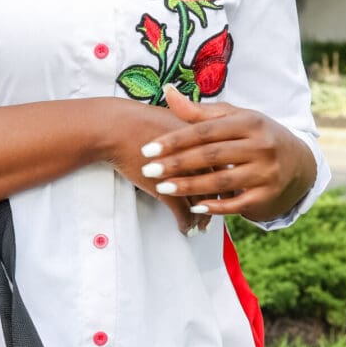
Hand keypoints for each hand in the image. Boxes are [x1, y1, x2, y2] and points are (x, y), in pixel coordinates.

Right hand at [108, 100, 219, 234]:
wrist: (118, 128)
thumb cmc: (140, 122)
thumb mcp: (174, 118)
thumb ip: (190, 130)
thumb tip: (197, 140)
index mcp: (204, 141)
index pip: (225, 166)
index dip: (227, 182)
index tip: (226, 193)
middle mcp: (200, 159)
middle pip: (219, 187)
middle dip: (217, 205)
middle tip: (214, 214)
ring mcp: (184, 175)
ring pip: (202, 203)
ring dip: (202, 218)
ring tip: (199, 227)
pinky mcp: (167, 190)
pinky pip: (183, 213)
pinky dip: (186, 224)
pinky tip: (184, 229)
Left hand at [137, 83, 317, 224]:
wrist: (299, 164)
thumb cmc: (257, 138)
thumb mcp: (236, 119)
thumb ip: (200, 112)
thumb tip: (167, 91)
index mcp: (250, 122)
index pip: (206, 131)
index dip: (175, 140)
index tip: (148, 149)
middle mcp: (261, 146)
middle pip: (211, 155)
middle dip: (177, 164)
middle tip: (148, 170)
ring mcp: (266, 173)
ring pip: (222, 181)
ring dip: (190, 186)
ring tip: (163, 188)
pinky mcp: (267, 196)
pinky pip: (237, 204)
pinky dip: (215, 206)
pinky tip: (194, 207)